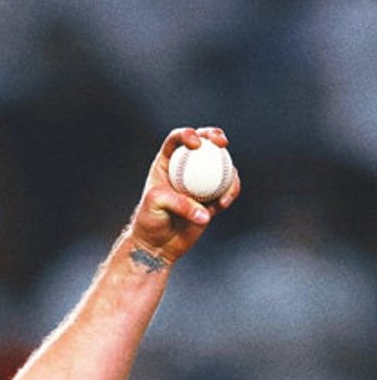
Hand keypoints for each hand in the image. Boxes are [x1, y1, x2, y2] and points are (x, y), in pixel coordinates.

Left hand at [127, 127, 240, 263]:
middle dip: (214, 136)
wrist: (157, 245)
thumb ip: (179, 202)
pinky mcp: (212, 197)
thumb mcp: (157, 205)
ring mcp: (200, 182)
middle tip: (222, 143)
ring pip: (221, 165)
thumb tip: (206, 211)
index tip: (196, 144)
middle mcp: (184, 169)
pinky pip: (228, 188)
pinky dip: (230, 192)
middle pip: (204, 143)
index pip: (176, 140)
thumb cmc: (150, 221)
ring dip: (228, 169)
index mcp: (166, 163)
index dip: (187, 134)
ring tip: (222, 187)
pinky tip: (223, 203)